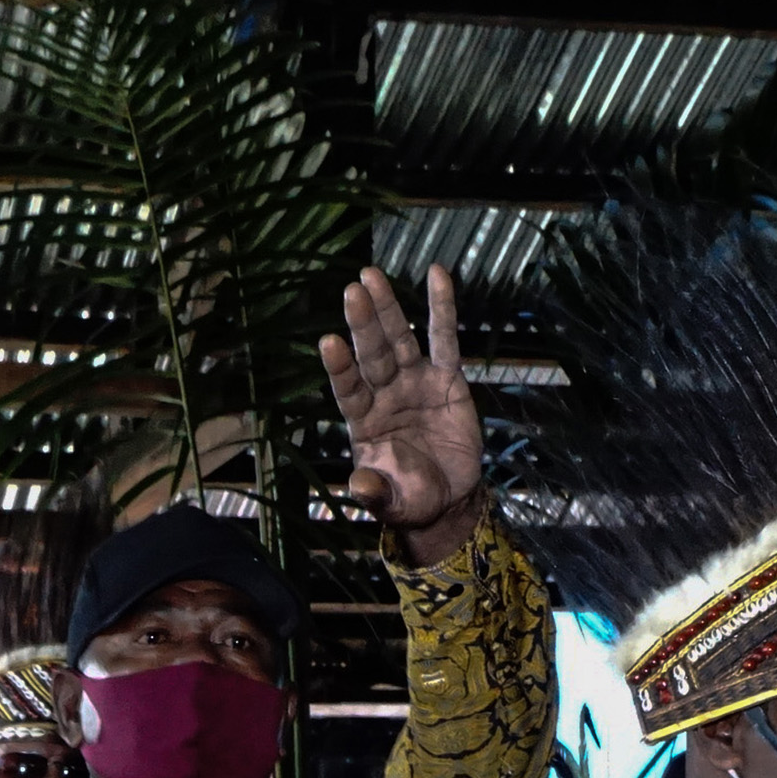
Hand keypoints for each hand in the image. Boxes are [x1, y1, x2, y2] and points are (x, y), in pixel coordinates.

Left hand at [319, 263, 483, 555]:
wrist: (448, 498)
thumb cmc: (410, 499)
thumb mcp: (391, 502)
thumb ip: (375, 492)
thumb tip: (359, 488)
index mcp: (363, 420)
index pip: (348, 389)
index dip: (340, 367)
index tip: (328, 342)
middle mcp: (384, 394)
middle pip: (371, 354)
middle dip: (363, 324)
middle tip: (352, 289)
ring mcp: (414, 381)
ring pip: (399, 339)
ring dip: (387, 308)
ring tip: (371, 275)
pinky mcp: (447, 378)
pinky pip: (444, 339)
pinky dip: (442, 308)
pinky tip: (438, 275)